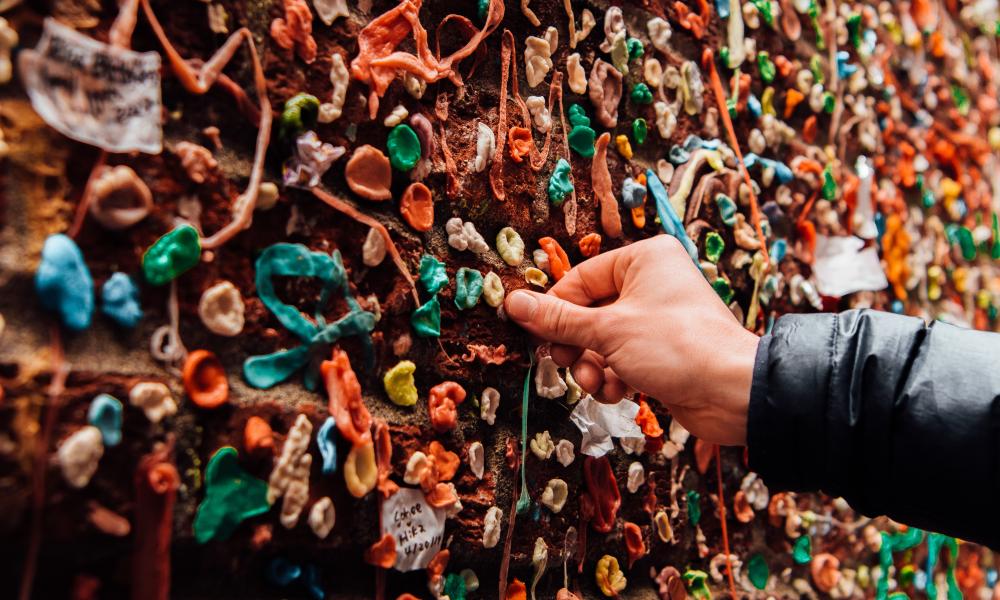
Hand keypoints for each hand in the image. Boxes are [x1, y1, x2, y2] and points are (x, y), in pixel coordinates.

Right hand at [504, 235, 758, 445]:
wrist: (733, 393)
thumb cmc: (677, 346)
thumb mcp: (607, 330)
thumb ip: (558, 320)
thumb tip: (513, 303)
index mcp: (643, 259)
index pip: (580, 279)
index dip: (556, 310)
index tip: (537, 335)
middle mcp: (652, 283)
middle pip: (589, 311)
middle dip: (576, 345)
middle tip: (564, 362)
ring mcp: (658, 319)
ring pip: (603, 340)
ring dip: (592, 366)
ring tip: (595, 383)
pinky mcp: (663, 351)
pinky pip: (622, 359)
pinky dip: (613, 376)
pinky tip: (618, 392)